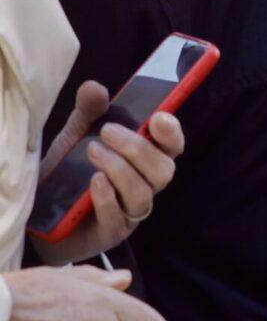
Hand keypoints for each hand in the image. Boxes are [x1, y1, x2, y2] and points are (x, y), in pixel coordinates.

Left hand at [37, 83, 184, 265]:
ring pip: (143, 194)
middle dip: (138, 149)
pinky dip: (107, 196)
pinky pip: (118, 216)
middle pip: (164, 171)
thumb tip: (96, 87)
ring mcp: (130, 212)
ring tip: (92, 152)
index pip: (172, 148)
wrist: (39, 214)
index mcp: (144, 162)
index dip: (172, 134)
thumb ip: (88, 113)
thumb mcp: (75, 137)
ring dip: (120, 170)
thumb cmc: (67, 174)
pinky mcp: (111, 233)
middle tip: (106, 132)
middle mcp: (145, 187)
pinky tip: (93, 182)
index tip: (159, 117)